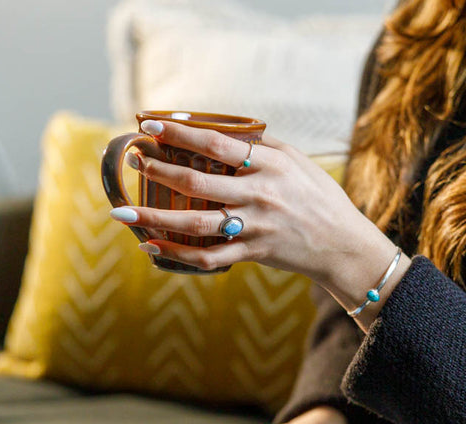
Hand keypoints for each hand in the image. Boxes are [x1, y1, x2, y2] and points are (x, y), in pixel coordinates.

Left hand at [114, 119, 391, 286]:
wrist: (342, 244)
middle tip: (134, 160)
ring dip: (154, 218)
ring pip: (196, 224)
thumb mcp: (296, 161)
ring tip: (123, 213)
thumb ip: (260, 146)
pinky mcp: (253, 252)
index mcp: (270, 165)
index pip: (216, 143)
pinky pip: (207, 257)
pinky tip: (151, 247)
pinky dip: (176, 254)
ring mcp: (255, 226)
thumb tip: (219, 130)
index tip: (150, 124)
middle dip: (158, 170)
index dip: (179, 133)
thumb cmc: (318, 197)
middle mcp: (260, 194)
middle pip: (198, 182)